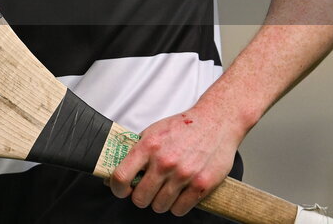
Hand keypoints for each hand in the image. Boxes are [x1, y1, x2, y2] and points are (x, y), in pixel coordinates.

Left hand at [108, 103, 244, 215]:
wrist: (215, 122)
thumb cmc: (184, 127)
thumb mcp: (153, 131)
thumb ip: (138, 150)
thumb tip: (121, 169)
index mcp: (148, 146)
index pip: (121, 176)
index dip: (117, 188)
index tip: (121, 190)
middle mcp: (164, 162)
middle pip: (140, 198)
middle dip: (140, 197)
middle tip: (146, 190)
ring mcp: (183, 175)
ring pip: (160, 206)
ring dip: (159, 202)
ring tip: (164, 191)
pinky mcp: (201, 185)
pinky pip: (180, 209)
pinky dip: (177, 206)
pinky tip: (178, 195)